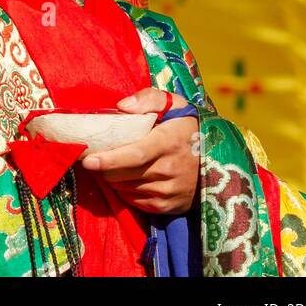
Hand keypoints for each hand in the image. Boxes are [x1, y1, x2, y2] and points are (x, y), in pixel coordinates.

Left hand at [80, 88, 199, 214]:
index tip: (88, 159)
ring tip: (109, 165)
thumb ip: (148, 98)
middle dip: (104, 168)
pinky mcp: (171, 206)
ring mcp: (171, 191)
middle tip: (92, 157)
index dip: (109, 160)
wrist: (217, 157)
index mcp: (168, 142)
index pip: (134, 155)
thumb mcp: (174, 103)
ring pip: (127, 189)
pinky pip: (136, 202)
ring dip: (113, 179)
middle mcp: (170, 170)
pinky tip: (125, 177)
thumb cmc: (187, 125)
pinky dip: (125, 191)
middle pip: (125, 175)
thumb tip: (121, 107)